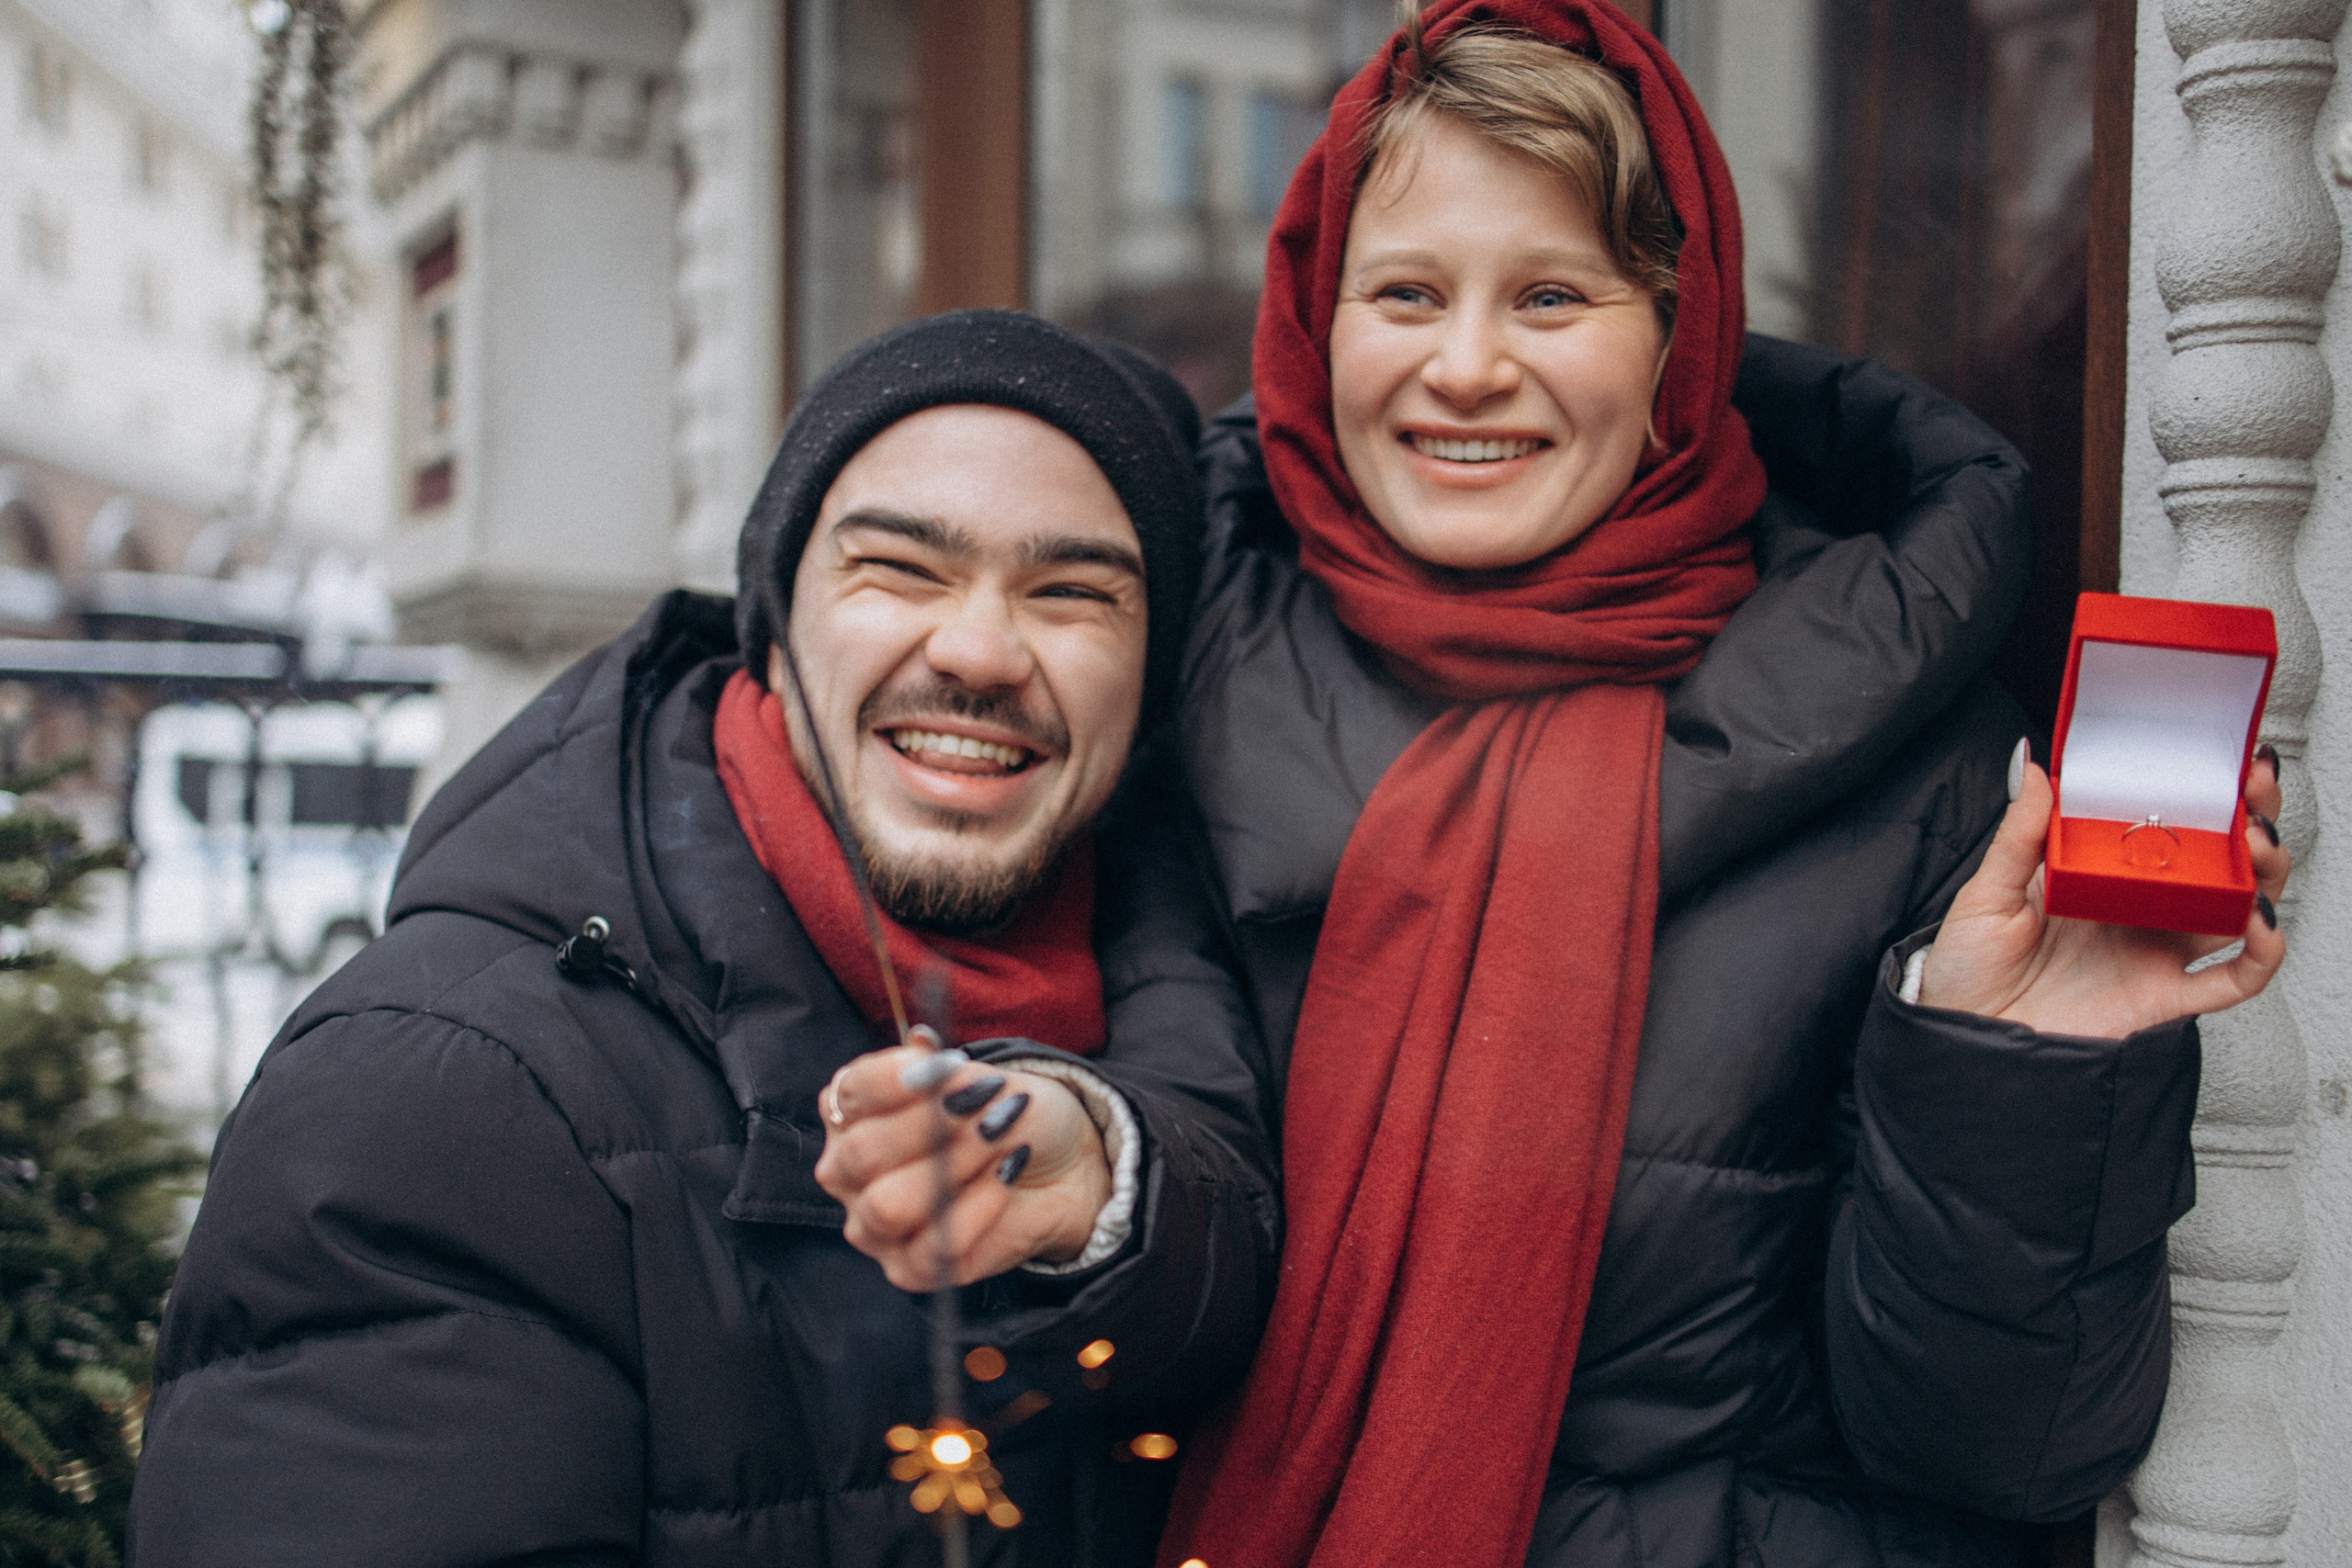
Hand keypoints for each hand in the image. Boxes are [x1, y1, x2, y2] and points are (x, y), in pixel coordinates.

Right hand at [814, 1042, 1109, 1290]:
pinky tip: (1008, 1174)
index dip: (894, 1077)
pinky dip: (979, 1206)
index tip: (949, 1064)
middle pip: (862, 1154)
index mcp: (851, 1112)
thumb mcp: (984, 1079)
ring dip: (954, 1167)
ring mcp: (873, 1224)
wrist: (1060, 1165)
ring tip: (1001, 1138)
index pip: (849, 1092)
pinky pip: (934, 1246)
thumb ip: (947, 1073)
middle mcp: (848, 1170)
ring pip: (888, 1207)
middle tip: (987, 1104)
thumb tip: (923, 1048)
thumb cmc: (1007, 1112)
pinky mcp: (910, 1268)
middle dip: (930, 1125)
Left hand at [1920, 744, 2289, 1037]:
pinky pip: (2231, 979)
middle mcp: (2137, 911)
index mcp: (2100, 876)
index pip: (2165, 828)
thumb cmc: (1968, 967)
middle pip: (2216, 863)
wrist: (1961, 1037)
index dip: (2198, 795)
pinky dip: (2261, 953)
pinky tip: (2261, 922)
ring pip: (2236, 911)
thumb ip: (2021, 835)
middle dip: (2249, 821)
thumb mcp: (1987, 892)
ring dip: (2263, 875)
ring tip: (2258, 843)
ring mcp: (2153, 952)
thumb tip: (2037, 769)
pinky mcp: (2161, 997)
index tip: (2217, 761)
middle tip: (2253, 788)